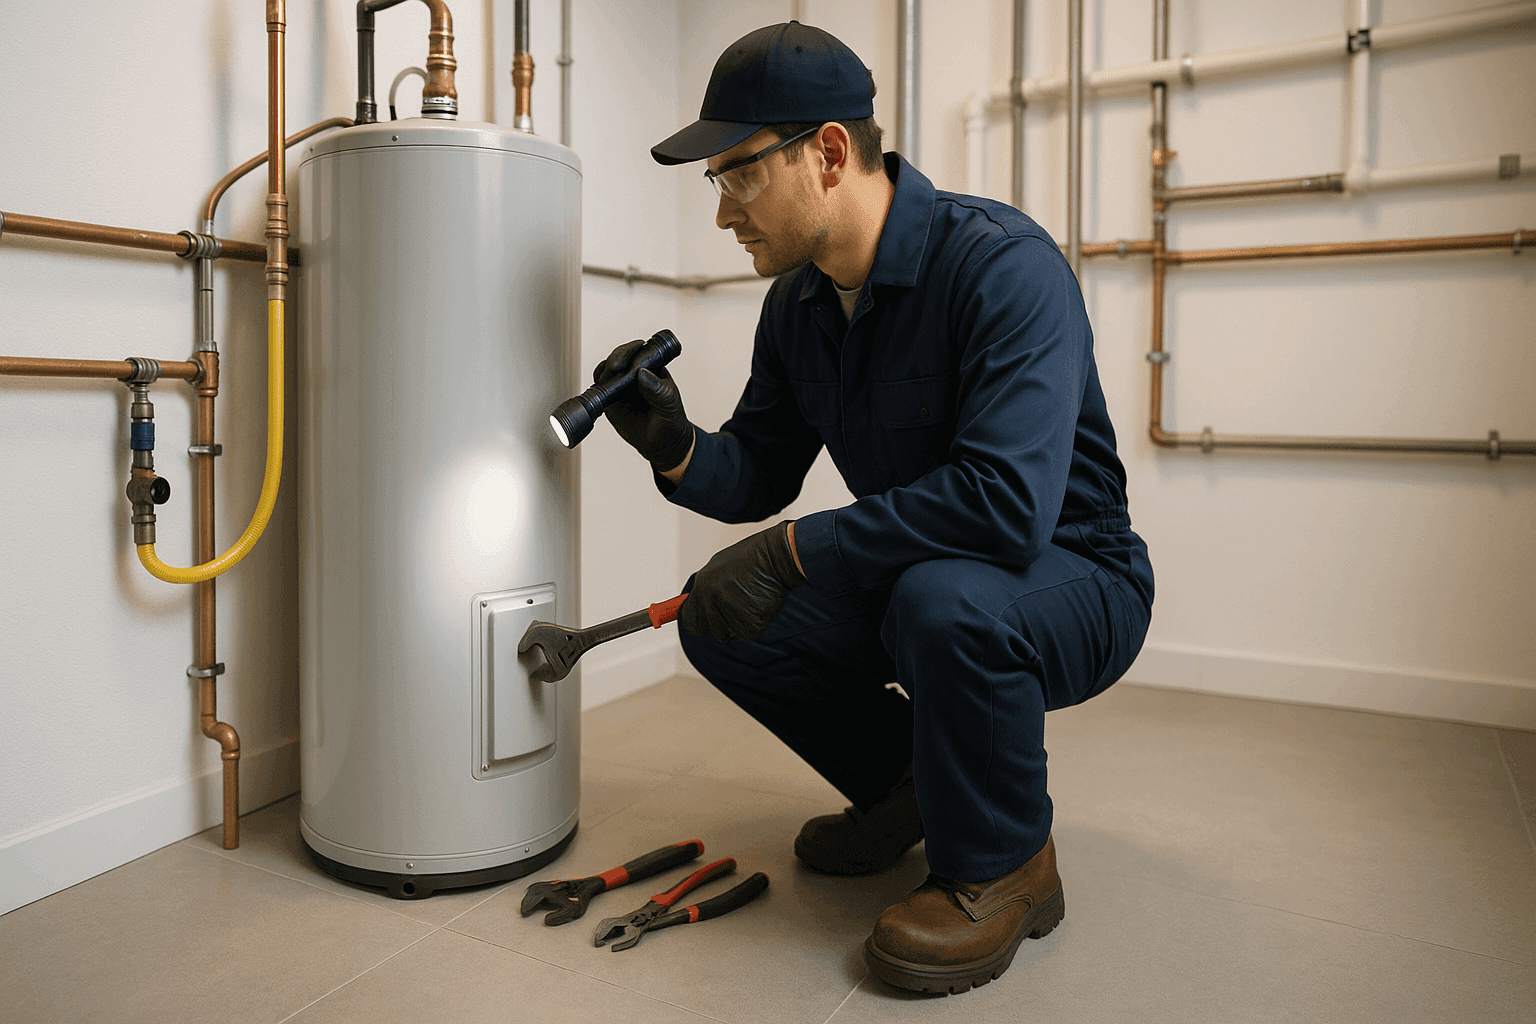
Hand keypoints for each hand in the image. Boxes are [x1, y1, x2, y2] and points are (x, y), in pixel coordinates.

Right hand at [593, 339, 694, 472]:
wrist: (661, 443)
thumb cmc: (670, 420)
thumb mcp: (669, 404)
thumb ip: (658, 389)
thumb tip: (643, 373)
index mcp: (651, 369)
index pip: (639, 352)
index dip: (632, 350)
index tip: (632, 351)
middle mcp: (633, 375)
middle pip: (619, 357)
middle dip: (616, 358)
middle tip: (617, 366)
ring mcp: (620, 387)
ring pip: (606, 371)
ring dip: (605, 372)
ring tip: (610, 381)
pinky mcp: (610, 401)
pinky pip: (599, 389)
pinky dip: (597, 387)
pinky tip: (602, 391)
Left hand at [681, 521, 806, 642]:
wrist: (775, 558)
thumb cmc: (751, 559)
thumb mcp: (717, 567)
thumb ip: (704, 589)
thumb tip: (695, 603)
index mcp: (701, 587)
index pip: (687, 619)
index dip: (696, 620)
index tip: (700, 621)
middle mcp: (710, 602)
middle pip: (705, 629)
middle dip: (717, 623)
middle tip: (732, 608)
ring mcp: (728, 614)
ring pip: (726, 633)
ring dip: (735, 622)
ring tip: (747, 600)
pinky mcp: (747, 626)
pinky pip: (744, 632)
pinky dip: (752, 622)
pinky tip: (757, 604)